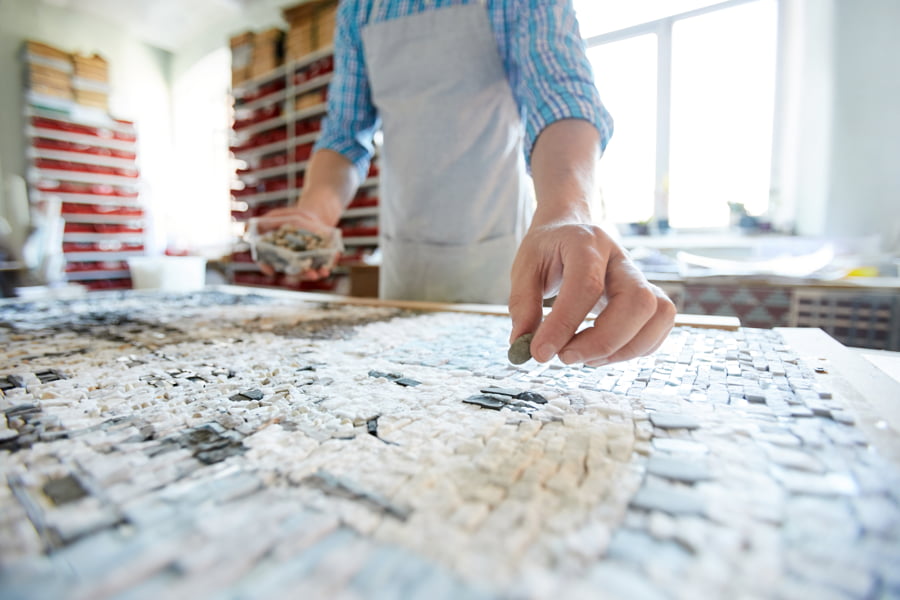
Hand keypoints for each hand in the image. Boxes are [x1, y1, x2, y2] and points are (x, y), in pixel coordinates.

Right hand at [252, 206, 338, 279]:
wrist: (315, 212)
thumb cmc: (292, 216)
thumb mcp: (276, 216)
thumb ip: (263, 223)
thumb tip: (246, 229)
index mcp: (279, 254)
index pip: (269, 264)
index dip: (267, 268)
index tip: (270, 270)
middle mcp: (293, 261)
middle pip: (293, 273)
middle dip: (301, 275)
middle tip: (308, 274)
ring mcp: (308, 261)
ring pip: (310, 272)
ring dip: (317, 274)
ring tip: (322, 273)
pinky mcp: (322, 258)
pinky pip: (325, 264)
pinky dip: (330, 263)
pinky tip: (333, 259)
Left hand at [508, 222, 675, 365]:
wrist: (570, 228)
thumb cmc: (548, 248)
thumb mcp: (525, 267)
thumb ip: (523, 305)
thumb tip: (522, 345)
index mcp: (586, 243)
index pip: (586, 286)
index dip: (565, 324)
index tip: (541, 352)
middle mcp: (620, 257)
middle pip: (637, 301)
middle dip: (604, 341)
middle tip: (566, 356)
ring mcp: (639, 276)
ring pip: (657, 314)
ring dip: (623, 348)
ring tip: (584, 357)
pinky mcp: (648, 294)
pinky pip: (660, 325)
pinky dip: (637, 348)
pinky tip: (603, 352)